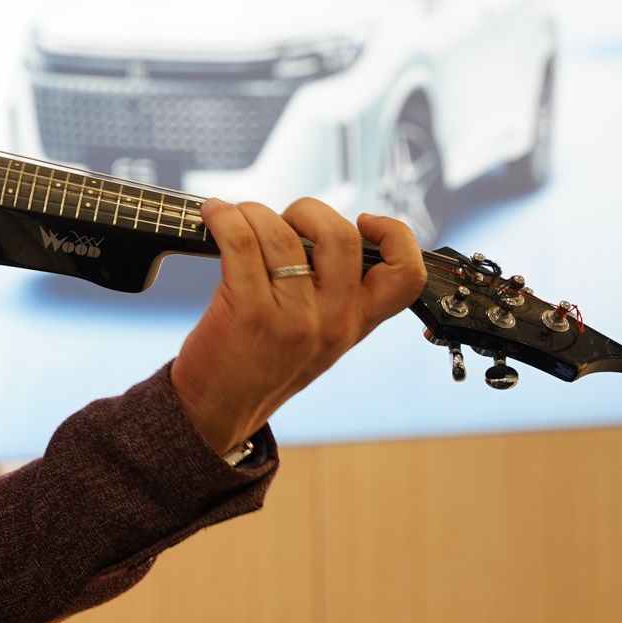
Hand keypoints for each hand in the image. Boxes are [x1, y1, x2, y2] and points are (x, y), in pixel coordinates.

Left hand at [172, 197, 426, 456]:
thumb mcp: (317, 338)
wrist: (217, 411)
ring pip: (282, 235)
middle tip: (282, 222)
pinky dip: (224, 219)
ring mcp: (293, 320)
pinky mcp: (248, 313)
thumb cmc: (260, 363)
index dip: (396, 235)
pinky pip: (240, 243)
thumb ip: (331, 293)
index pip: (406, 276)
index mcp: (356, 324)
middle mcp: (333, 322)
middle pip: (342, 237)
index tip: (364, 222)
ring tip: (234, 217)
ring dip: (253, 213)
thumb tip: (312, 226)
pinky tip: (215, 217)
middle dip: (307, 211)